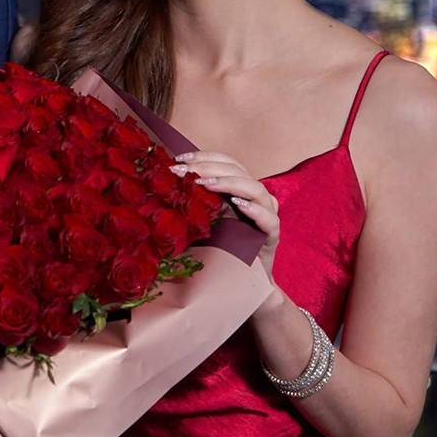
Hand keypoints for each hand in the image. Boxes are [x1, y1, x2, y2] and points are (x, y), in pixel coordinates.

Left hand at [172, 151, 280, 283]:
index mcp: (238, 189)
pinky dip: (254, 209)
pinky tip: (238, 205)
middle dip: (210, 168)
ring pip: (257, 189)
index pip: (226, 163)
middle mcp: (254, 197)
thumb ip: (193, 201)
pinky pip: (269, 218)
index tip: (180, 159)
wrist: (240, 279)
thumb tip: (163, 184)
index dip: (205, 157)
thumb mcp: (202, 219)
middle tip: (186, 172)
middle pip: (239, 171)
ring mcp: (266, 215)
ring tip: (206, 183)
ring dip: (230, 183)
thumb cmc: (218, 246)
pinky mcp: (273, 235)